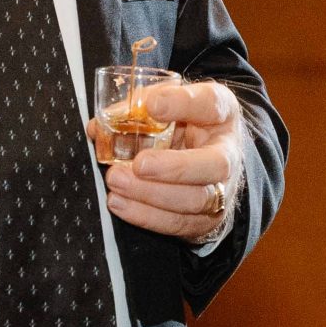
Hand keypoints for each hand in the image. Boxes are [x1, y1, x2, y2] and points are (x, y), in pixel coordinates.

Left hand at [92, 80, 243, 244]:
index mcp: (221, 113)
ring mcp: (221, 189)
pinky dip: (146, 215)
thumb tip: (97, 126)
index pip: (212, 103)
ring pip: (196, 199)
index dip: (184, 104)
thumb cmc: (181, 125)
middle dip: (174, 167)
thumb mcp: (167, 104)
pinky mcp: (206, 218)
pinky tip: (120, 203)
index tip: (153, 105)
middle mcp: (228, 151)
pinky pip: (179, 223)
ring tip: (116, 181)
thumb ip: (137, 108)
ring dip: (152, 194)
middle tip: (138, 164)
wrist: (201, 158)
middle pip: (216, 164)